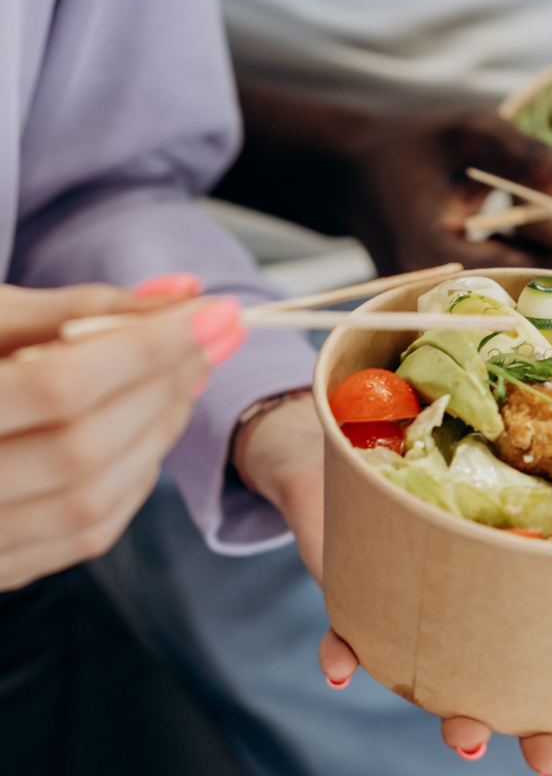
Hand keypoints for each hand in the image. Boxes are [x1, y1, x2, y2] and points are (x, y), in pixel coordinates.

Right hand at [0, 277, 244, 590]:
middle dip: (165, 384)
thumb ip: (77, 309)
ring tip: (186, 376)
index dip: (148, 346)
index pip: (61, 385)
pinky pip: (84, 535)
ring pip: (91, 500)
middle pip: (84, 446)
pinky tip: (150, 430)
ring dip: (159, 432)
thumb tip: (182, 292)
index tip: (215, 311)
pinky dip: (135, 479)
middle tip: (212, 336)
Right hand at [227, 83, 551, 295]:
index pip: (531, 271)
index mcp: (434, 253)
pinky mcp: (457, 297)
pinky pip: (518, 289)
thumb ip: (530, 157)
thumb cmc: (407, 146)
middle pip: (538, 297)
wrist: (352, 175)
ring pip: (532, 298)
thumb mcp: (467, 131)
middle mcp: (440, 292)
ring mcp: (448, 301)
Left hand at [237, 396, 551, 772]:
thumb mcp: (533, 411)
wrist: (359, 425)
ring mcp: (430, 599)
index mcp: (550, 566)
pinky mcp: (362, 583)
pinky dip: (348, 647)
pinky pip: (353, 626)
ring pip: (451, 677)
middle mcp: (495, 597)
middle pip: (535, 682)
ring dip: (462, 711)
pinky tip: (343, 663)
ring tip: (470, 732)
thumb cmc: (463, 426)